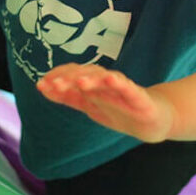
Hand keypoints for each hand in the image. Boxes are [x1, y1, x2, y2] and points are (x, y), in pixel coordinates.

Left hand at [36, 64, 174, 142]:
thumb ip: (68, 97)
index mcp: (94, 84)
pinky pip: (129, 87)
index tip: (41, 83)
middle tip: (54, 83)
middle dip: (70, 78)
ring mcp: (123, 88)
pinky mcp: (139, 97)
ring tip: (79, 81)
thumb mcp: (90, 105)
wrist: (154, 120)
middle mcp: (106, 82)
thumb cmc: (119, 109)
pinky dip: (119, 82)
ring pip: (106, 79)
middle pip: (87, 74)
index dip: (58, 76)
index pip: (74, 74)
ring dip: (92, 78)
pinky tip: (110, 79)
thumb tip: (42, 87)